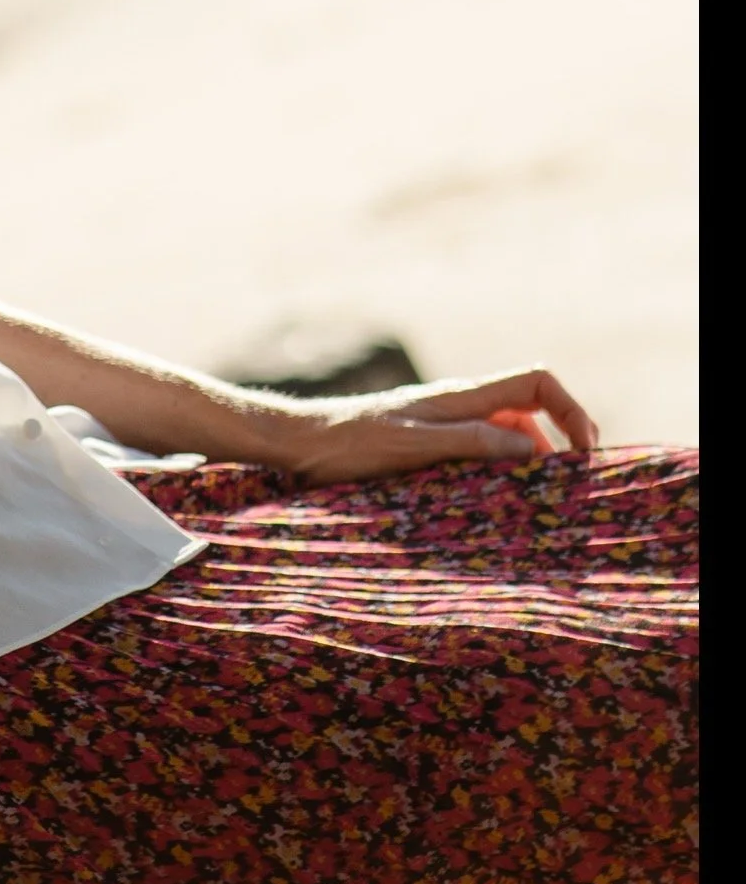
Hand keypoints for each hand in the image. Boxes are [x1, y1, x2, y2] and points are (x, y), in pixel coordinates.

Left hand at [237, 366, 599, 484]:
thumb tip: (532, 449)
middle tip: (565, 488)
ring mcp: (444, 420)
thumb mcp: (413, 446)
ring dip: (527, 460)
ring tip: (533, 502)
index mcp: (461, 397)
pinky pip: (479, 448)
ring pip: (506, 432)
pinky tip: (491, 500)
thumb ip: (470, 443)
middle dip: (557, 441)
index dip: (571, 408)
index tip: (584, 452)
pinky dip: (497, 469)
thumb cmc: (349, 444)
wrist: (300, 442)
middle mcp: (458, 403)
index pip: (537, 381)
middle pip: (530, 409)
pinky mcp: (428, 440)